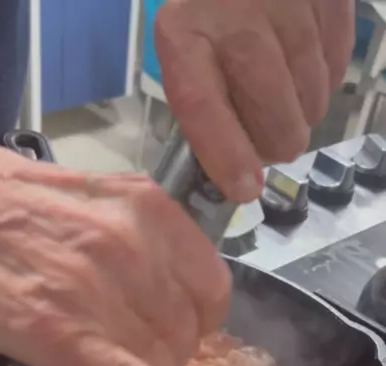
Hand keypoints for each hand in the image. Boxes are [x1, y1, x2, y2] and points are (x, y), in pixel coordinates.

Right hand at [0, 110, 229, 365]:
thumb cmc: (7, 204)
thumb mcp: (93, 203)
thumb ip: (140, 243)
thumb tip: (168, 300)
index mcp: (149, 210)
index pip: (211, 288)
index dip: (197, 319)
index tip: (179, 329)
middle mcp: (137, 248)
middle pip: (186, 330)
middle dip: (168, 351)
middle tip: (127, 348)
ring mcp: (103, 294)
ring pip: (162, 360)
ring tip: (107, 361)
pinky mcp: (67, 336)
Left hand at [156, 0, 354, 201]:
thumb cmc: (211, 18)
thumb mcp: (189, 54)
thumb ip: (205, 109)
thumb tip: (237, 175)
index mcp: (184, 35)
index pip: (203, 107)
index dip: (227, 156)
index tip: (245, 190)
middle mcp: (234, 15)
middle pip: (274, 116)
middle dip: (276, 143)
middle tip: (269, 137)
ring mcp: (286, 2)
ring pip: (313, 100)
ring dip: (302, 111)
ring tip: (282, 91)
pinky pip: (338, 67)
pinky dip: (324, 80)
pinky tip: (302, 65)